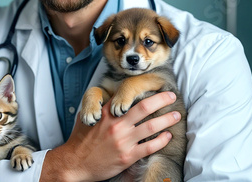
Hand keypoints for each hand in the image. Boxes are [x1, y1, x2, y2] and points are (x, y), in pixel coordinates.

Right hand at [40, 92, 180, 181]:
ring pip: (151, 126)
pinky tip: (168, 136)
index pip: (127, 96)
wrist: (74, 163)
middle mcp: (116, 124)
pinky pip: (149, 147)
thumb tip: (107, 99)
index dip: (142, 90)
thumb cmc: (80, 141)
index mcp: (105, 113)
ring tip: (176, 115)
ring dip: (167, 120)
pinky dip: (162, 141)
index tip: (154, 87)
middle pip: (144, 107)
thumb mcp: (85, 118)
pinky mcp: (127, 156)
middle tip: (172, 96)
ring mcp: (122, 140)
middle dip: (161, 100)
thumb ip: (98, 108)